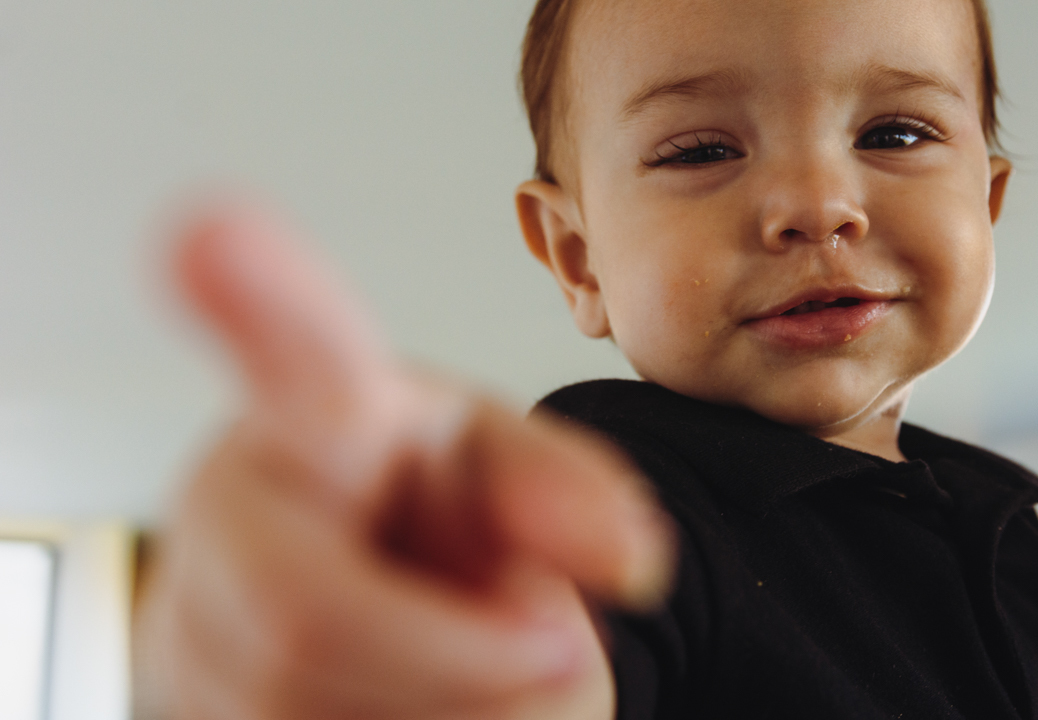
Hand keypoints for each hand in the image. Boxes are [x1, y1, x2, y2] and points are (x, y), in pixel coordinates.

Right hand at [135, 206, 674, 719]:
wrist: (383, 607)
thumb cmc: (445, 523)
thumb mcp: (515, 485)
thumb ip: (567, 497)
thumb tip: (623, 554)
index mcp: (317, 420)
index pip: (294, 360)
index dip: (255, 302)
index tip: (210, 231)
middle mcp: (225, 512)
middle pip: (306, 622)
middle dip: (457, 660)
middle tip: (547, 644)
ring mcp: (185, 626)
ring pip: (309, 716)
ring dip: (449, 709)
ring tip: (468, 661)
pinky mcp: (185, 712)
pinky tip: (418, 701)